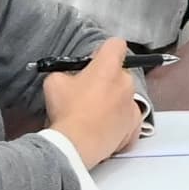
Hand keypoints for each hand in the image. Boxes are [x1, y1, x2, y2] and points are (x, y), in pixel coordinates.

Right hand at [43, 39, 146, 168]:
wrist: (76, 145)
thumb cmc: (67, 110)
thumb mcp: (54, 82)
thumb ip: (66, 72)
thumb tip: (70, 76)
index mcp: (109, 66)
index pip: (116, 44)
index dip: (103, 51)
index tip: (93, 63)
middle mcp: (126, 82)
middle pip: (119, 72)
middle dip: (106, 79)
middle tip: (88, 93)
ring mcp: (133, 105)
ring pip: (124, 96)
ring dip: (113, 101)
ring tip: (94, 115)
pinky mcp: (134, 126)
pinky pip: (127, 118)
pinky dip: (118, 122)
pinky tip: (103, 129)